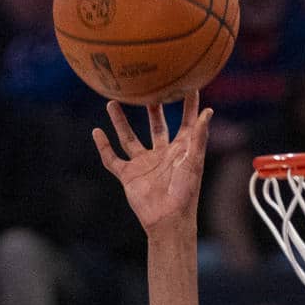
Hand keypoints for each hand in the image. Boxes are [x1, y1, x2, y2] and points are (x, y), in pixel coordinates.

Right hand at [93, 93, 211, 235]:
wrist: (168, 219)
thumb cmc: (186, 193)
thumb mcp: (193, 161)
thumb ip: (199, 136)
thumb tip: (208, 112)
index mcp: (180, 150)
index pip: (186, 122)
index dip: (189, 105)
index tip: (188, 84)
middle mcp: (161, 154)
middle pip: (156, 126)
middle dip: (152, 109)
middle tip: (148, 88)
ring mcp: (144, 164)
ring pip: (129, 138)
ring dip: (120, 121)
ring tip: (112, 102)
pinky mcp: (129, 176)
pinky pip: (113, 159)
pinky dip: (104, 146)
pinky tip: (96, 132)